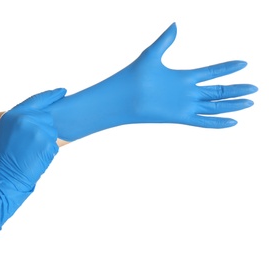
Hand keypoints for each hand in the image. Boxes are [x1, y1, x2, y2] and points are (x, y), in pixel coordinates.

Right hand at [0, 88, 65, 230]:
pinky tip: (35, 157)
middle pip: (48, 118)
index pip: (38, 100)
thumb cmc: (4, 155)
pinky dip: (48, 152)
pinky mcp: (47, 145)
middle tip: (30, 142)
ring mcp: (39, 132)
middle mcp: (27, 119)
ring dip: (46, 141)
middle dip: (43, 128)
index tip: (63, 91)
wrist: (3, 176)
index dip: (52, 95)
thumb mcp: (8, 129)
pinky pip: (54, 145)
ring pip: (52, 132)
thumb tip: (45, 114)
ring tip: (31, 151)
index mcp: (15, 114)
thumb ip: (24, 118)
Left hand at [123, 22, 257, 126]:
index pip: (211, 72)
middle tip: (254, 88)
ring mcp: (184, 105)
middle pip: (218, 90)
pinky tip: (233, 122)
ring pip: (214, 106)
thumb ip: (165, 40)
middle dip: (236, 89)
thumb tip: (175, 24)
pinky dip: (218, 123)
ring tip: (250, 102)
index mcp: (183, 77)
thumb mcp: (151, 55)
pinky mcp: (180, 117)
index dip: (227, 68)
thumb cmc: (133, 76)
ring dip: (232, 104)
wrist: (121, 96)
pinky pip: (203, 121)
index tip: (243, 63)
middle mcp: (187, 92)